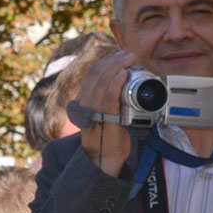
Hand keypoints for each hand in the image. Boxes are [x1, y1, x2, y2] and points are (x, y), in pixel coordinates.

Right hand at [76, 50, 136, 177]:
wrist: (106, 159)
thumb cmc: (110, 137)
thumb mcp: (107, 115)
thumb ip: (111, 101)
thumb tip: (125, 85)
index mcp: (83, 101)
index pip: (92, 75)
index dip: (106, 62)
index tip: (119, 54)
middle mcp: (84, 103)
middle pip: (96, 74)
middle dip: (113, 60)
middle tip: (128, 53)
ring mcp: (92, 111)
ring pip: (102, 82)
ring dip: (117, 66)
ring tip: (129, 58)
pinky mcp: (104, 118)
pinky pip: (108, 97)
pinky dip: (116, 83)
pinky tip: (123, 73)